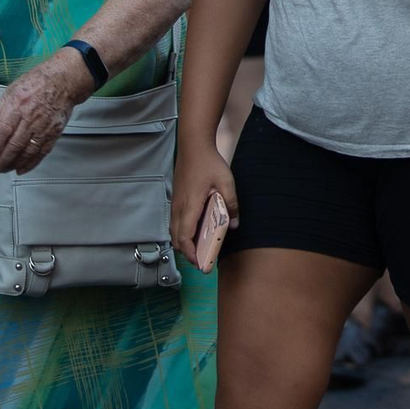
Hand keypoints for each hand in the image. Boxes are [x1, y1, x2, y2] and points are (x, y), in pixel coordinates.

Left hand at [0, 50, 87, 175]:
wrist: (64, 80)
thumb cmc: (38, 82)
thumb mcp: (12, 90)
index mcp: (17, 106)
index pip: (2, 131)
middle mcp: (30, 118)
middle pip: (14, 145)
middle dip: (1, 161)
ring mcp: (44, 126)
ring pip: (27, 151)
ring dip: (14, 164)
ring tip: (4, 170)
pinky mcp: (54, 132)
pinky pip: (42, 152)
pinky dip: (31, 163)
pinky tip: (22, 168)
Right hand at [170, 142, 238, 270]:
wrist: (193, 145)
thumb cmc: (209, 163)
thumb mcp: (226, 182)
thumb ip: (231, 204)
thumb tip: (235, 224)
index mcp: (190, 205)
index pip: (184, 237)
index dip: (190, 253)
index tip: (200, 263)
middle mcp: (178, 207)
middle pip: (176, 239)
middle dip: (187, 253)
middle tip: (202, 259)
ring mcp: (175, 203)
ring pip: (174, 231)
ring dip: (184, 243)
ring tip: (199, 249)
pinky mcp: (176, 200)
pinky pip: (175, 223)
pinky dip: (182, 233)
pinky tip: (195, 231)